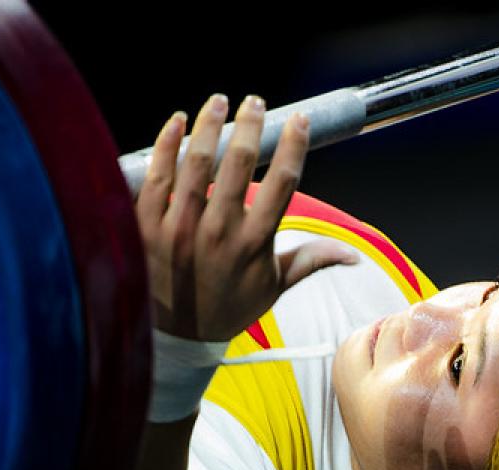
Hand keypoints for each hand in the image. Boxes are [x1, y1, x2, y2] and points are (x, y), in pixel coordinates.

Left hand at [136, 94, 357, 341]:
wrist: (173, 339)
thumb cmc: (226, 309)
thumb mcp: (273, 289)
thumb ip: (310, 261)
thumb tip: (353, 255)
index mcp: (254, 243)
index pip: (283, 183)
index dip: (293, 146)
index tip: (299, 120)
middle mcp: (219, 232)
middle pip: (239, 163)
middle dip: (249, 125)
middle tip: (254, 101)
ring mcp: (179, 228)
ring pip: (196, 162)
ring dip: (209, 124)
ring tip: (218, 101)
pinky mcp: (146, 226)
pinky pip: (156, 175)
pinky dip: (166, 144)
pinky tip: (176, 122)